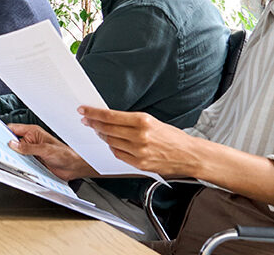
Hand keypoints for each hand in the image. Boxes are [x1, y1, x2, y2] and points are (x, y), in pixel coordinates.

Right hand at [7, 123, 94, 180]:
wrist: (74, 167)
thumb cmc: (65, 154)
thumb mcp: (45, 150)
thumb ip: (28, 148)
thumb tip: (13, 144)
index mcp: (33, 132)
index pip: (13, 129)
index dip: (3, 132)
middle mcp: (30, 141)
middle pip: (12, 141)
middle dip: (6, 145)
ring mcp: (30, 151)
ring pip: (15, 152)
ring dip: (12, 156)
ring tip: (5, 159)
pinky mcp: (32, 161)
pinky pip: (21, 161)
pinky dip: (17, 164)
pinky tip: (15, 166)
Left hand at [79, 106, 200, 176]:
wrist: (190, 155)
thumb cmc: (172, 137)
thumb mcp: (152, 122)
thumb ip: (131, 121)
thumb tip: (108, 118)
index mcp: (143, 121)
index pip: (110, 116)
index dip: (93, 113)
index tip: (83, 110)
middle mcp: (140, 136)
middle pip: (107, 129)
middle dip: (92, 123)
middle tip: (85, 120)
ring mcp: (139, 151)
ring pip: (110, 142)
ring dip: (101, 135)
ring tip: (97, 130)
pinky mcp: (140, 164)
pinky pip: (118, 154)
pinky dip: (112, 148)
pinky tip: (111, 143)